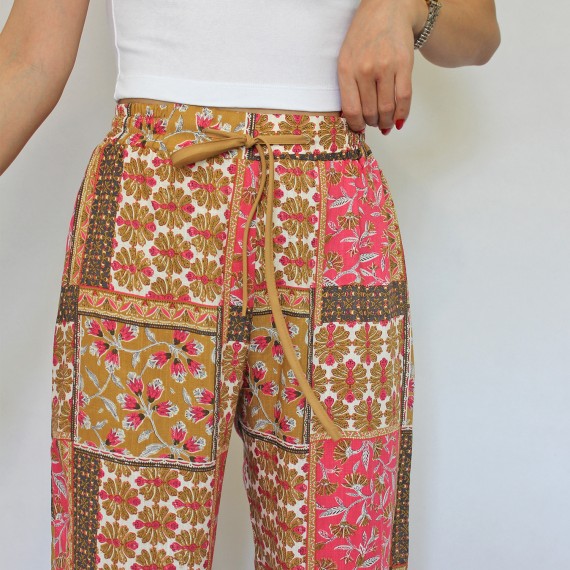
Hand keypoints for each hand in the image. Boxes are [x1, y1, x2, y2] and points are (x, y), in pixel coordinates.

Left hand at [337, 0, 427, 134]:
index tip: (360, 129)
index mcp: (346, 69)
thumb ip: (348, 87)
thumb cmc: (364, 37)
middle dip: (373, 124)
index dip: (356, 125)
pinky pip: (404, 98)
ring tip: (386, 123)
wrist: (387, 9)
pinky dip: (402, 114)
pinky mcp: (404, 64)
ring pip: (387, 109)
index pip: (351, 110)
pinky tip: (399, 119)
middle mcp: (365, 69)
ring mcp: (385, 67)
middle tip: (375, 124)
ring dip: (387, 122)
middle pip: (370, 112)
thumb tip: (354, 119)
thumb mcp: (346, 59)